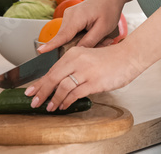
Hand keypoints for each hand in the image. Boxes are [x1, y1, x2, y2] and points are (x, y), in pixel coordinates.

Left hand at [24, 40, 140, 110]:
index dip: (40, 82)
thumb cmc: (111, 58)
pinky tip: (64, 105)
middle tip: (34, 101)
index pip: (52, 69)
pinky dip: (66, 101)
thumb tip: (59, 82)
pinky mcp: (93, 82)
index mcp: (75, 53)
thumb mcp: (88, 57)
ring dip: (53, 99)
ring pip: (62, 86)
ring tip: (50, 107)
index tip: (31, 91)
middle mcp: (78, 60)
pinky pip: (75, 93)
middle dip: (41, 91)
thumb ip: (75, 67)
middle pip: (53, 77)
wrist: (129, 56)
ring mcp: (85, 71)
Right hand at [37, 0, 122, 53]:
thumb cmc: (109, 8)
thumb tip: (76, 52)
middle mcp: (69, 15)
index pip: (62, 35)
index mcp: (77, 16)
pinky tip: (93, 34)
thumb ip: (89, 41)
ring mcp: (68, 15)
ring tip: (101, 37)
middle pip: (65, 38)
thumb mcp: (103, 28)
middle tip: (102, 43)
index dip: (51, 45)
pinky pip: (70, 32)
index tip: (40, 51)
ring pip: (68, 36)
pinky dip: (80, 36)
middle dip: (78, 46)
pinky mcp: (70, 18)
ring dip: (81, 41)